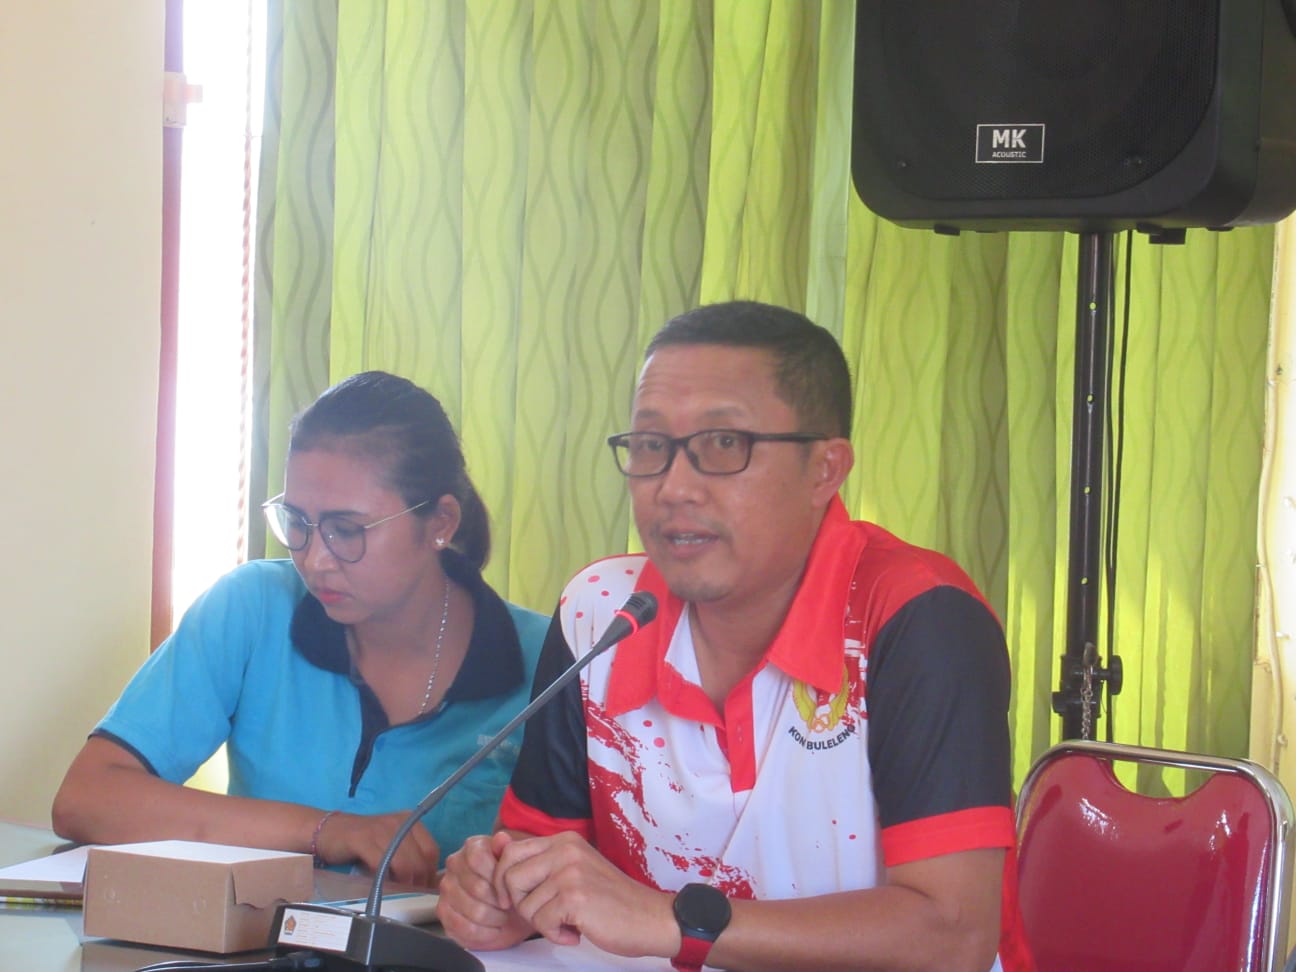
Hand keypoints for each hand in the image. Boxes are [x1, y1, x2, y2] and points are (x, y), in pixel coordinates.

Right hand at [314, 811, 440, 887]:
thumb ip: (409, 855)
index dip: (431, 872)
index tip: (426, 887)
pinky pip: (381, 863)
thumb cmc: (364, 843)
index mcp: (409, 822)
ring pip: (404, 862)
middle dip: (419, 881)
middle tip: (412, 894)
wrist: (330, 831)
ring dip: (404, 883)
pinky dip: (385, 878)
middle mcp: (399, 823)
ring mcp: (381, 829)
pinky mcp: (362, 839)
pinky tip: (381, 884)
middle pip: (420, 858)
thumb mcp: (392, 844)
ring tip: (399, 892)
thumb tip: (429, 880)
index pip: (431, 850)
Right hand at [438, 831, 535, 949]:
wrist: (510, 906)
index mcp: (472, 847)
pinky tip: (494, 928)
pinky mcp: (443, 913)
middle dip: (500, 901)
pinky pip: (465, 928)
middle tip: (510, 906)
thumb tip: (501, 838)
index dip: (498, 878)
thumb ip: (509, 850)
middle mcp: (454, 865)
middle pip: (478, 887)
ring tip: (504, 916)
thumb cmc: (513, 882)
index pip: (478, 859)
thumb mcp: (517, 863)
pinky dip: (485, 933)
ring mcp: (446, 889)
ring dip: (495, 918)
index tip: (512, 888)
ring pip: (474, 910)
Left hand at [492, 831, 675, 957]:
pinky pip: (541, 923)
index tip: (515, 900)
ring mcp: (570, 872)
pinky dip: (556, 935)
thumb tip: (498, 850)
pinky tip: (576, 932)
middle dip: (518, 904)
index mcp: (564, 840)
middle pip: (509, 877)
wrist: (650, 917)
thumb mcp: (575, 870)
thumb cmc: (611, 900)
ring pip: (524, 905)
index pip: (511, 852)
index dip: (503, 881)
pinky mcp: (575, 897)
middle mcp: (565, 850)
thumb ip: (542, 863)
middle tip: (543, 914)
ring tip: (568, 923)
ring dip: (543, 924)